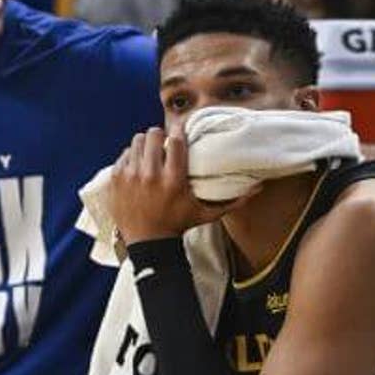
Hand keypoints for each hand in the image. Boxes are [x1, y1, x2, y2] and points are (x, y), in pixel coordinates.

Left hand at [106, 129, 251, 244]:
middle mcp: (151, 175)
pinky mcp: (117, 179)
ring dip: (146, 144)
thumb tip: (258, 189)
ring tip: (151, 153)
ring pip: (137, 141)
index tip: (180, 131)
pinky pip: (124, 155)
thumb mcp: (207, 215)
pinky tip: (138, 166)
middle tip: (164, 143)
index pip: (176, 141)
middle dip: (160, 136)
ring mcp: (131, 176)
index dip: (179, 131)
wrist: (148, 242)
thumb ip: (232, 202)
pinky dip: (131, 157)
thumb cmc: (180, 226)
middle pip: (154, 135)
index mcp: (174, 181)